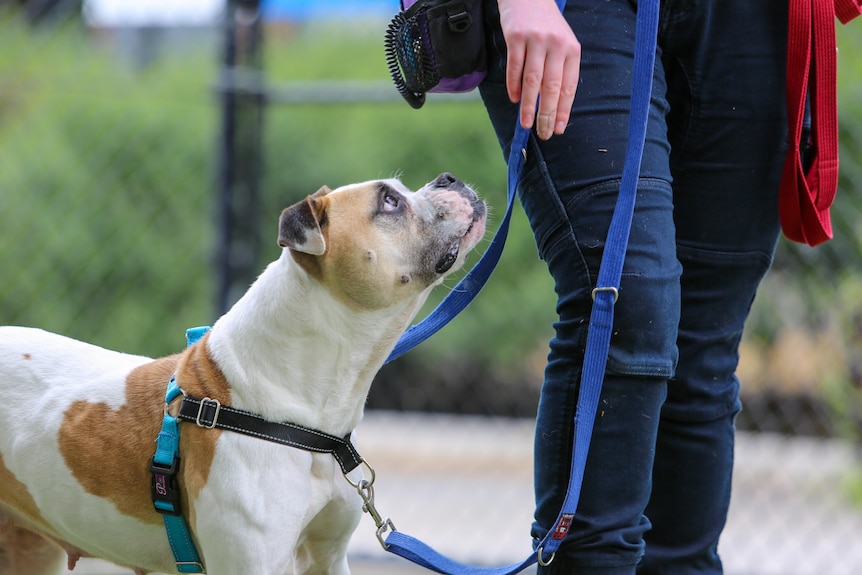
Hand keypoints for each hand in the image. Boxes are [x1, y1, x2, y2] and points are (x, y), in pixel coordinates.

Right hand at [497, 0, 580, 138]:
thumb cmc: (546, 25)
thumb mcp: (561, 43)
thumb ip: (559, 70)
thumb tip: (552, 105)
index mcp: (572, 50)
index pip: (569, 86)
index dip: (563, 110)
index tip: (558, 128)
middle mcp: (556, 45)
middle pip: (552, 87)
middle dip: (547, 114)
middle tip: (543, 133)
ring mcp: (536, 41)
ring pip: (532, 81)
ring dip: (528, 106)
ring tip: (526, 123)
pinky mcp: (516, 37)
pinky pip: (515, 68)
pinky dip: (513, 86)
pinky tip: (514, 99)